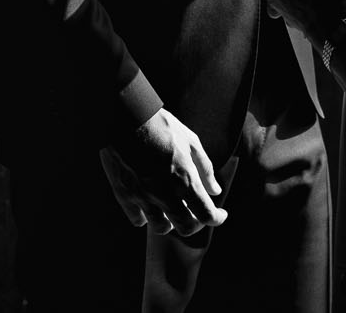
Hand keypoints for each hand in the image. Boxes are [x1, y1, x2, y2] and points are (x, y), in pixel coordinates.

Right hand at [98, 108, 227, 235]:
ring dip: (171, 223)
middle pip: (185, 228)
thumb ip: (205, 169)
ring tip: (173, 210)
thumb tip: (215, 190)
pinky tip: (150, 207)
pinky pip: (138, 220)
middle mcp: (165, 194)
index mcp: (185, 180)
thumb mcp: (190, 141)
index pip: (206, 214)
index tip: (220, 214)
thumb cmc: (161, 126)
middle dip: (195, 224)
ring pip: (161, 228)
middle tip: (196, 213)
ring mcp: (143, 197)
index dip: (217, 218)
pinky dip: (146, 218)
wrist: (125, 119)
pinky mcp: (125, 195)